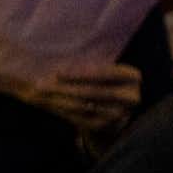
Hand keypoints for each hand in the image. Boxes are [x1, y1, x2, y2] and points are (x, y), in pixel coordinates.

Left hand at [15, 63, 141, 132]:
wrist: (107, 108)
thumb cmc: (98, 79)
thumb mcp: (98, 67)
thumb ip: (88, 58)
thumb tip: (57, 46)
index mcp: (132, 77)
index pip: (107, 73)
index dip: (82, 73)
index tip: (58, 72)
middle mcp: (132, 97)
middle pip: (95, 92)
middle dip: (67, 88)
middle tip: (41, 85)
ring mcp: (120, 114)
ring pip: (85, 106)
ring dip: (59, 99)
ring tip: (39, 92)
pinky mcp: (106, 127)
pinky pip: (81, 118)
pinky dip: (63, 110)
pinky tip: (48, 103)